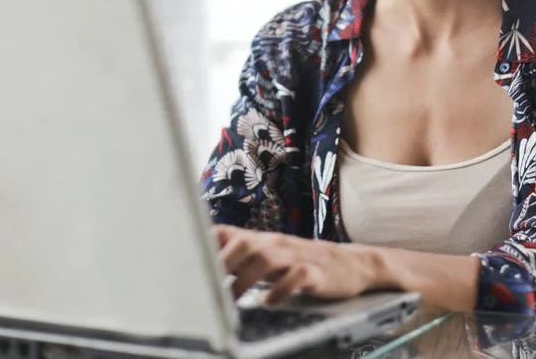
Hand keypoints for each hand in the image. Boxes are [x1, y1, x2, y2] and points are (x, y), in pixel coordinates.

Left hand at [215, 225, 379, 304]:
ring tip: (233, 300)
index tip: (185, 262)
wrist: (350, 264)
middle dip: (223, 264)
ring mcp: (296, 257)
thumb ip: (241, 257)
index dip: (204, 245)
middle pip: (244, 243)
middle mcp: (276, 244)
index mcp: (261, 241)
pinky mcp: (315, 273)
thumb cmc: (302, 262)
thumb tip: (203, 265)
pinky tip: (269, 303)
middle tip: (208, 287)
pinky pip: (295, 278)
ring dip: (245, 280)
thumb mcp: (270, 255)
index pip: (227, 233)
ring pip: (265, 259)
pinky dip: (279, 291)